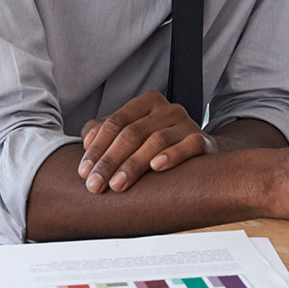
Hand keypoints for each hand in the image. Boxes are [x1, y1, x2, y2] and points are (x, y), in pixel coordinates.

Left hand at [77, 91, 213, 193]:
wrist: (198, 152)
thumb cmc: (157, 144)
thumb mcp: (130, 134)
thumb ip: (105, 132)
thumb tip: (87, 140)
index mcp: (147, 103)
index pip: (115, 122)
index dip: (97, 147)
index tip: (84, 172)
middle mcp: (168, 110)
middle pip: (132, 133)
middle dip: (110, 161)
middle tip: (95, 184)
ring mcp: (187, 124)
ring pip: (156, 141)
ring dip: (133, 164)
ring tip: (117, 184)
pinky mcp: (204, 141)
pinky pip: (189, 146)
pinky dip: (172, 155)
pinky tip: (156, 167)